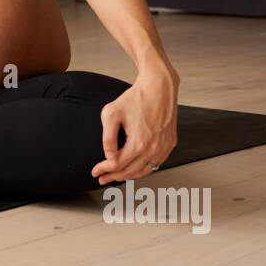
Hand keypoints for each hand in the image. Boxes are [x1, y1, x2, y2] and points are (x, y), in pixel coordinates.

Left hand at [91, 69, 178, 184]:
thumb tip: (108, 156)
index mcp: (139, 143)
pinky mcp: (170, 143)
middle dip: (114, 176)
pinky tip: (134, 167)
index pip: (118, 165)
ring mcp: (164, 147)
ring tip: (116, 175)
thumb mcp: (111, 114)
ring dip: (129, 175)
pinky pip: (156, 163)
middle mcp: (154, 149)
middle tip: (102, 178)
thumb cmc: (135, 98)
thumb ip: (107, 138)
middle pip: (130, 172)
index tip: (95, 171)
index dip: (104, 170)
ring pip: (145, 171)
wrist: (158, 87)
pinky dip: (144, 168)